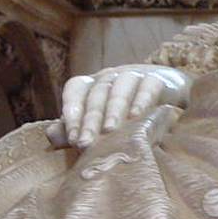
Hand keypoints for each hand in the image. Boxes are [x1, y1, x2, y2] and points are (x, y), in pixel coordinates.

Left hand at [46, 64, 192, 148]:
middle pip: (96, 94)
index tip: (71, 138)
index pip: (75, 91)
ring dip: (114, 109)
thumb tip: (51, 135)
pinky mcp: (157, 79)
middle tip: (86, 143)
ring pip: (120, 88)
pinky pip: (148, 86)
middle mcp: (109, 77)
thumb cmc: (123, 116)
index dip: (71, 112)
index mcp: (91, 85)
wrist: (166, 100)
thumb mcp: (97, 124)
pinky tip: (137, 115)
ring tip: (110, 130)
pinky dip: (142, 99)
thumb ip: (73, 130)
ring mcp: (133, 75)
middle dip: (90, 120)